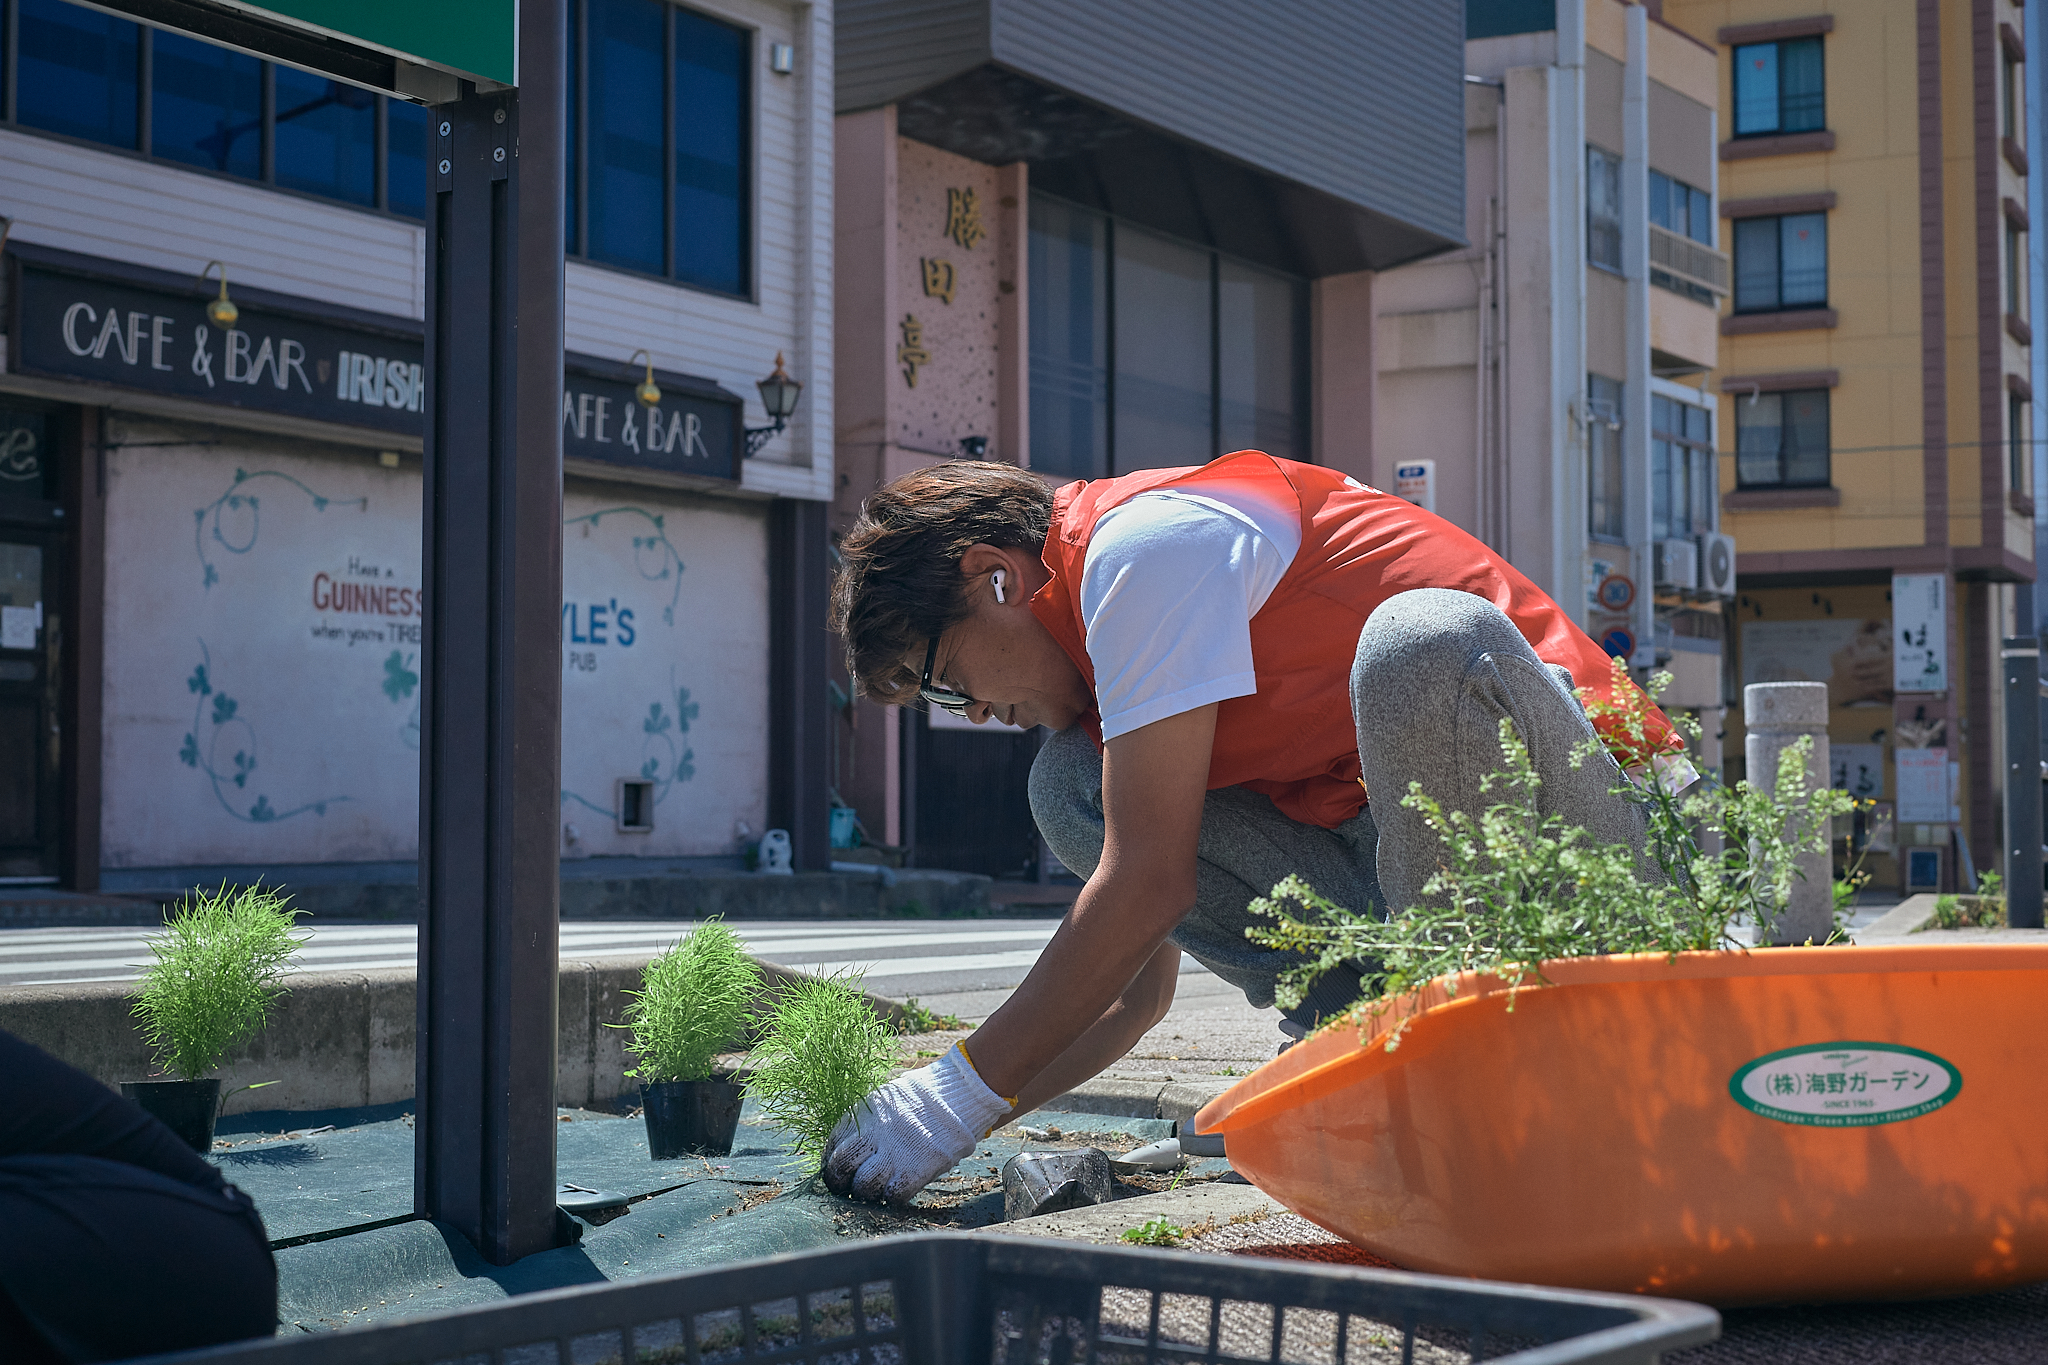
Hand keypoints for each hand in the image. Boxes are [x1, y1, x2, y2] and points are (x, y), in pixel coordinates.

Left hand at [822, 1044, 1011, 1205]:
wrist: (955, 1095)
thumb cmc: (918, 1101)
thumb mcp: (882, 1102)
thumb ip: (862, 1125)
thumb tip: (843, 1149)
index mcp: (862, 1116)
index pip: (832, 1146)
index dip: (831, 1163)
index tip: (837, 1171)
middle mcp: (872, 1135)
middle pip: (840, 1168)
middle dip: (840, 1182)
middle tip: (848, 1187)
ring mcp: (893, 1154)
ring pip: (864, 1186)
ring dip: (867, 1192)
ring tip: (876, 1188)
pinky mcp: (914, 1170)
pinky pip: (893, 1195)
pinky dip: (892, 1197)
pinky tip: (898, 1189)